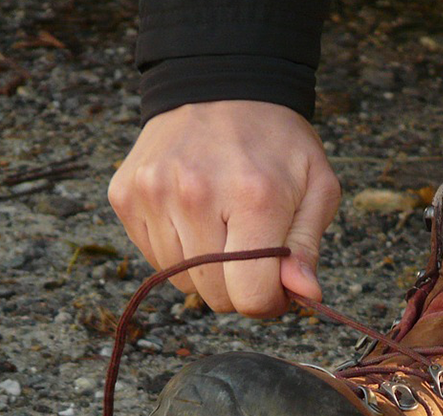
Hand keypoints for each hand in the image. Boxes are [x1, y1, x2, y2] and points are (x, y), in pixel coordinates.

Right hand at [108, 100, 340, 315]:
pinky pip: (154, 257)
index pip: (249, 294)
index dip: (268, 302)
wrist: (222, 85)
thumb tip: (304, 295)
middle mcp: (195, 195)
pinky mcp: (125, 194)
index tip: (277, 286)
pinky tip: (194, 216)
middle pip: (214, 295)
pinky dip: (177, 250)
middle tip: (251, 249)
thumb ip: (308, 246)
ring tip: (222, 226)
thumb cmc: (277, 143)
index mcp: (253, 197)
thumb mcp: (317, 186)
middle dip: (238, 286)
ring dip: (206, 269)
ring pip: (182, 281)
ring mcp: (153, 193)